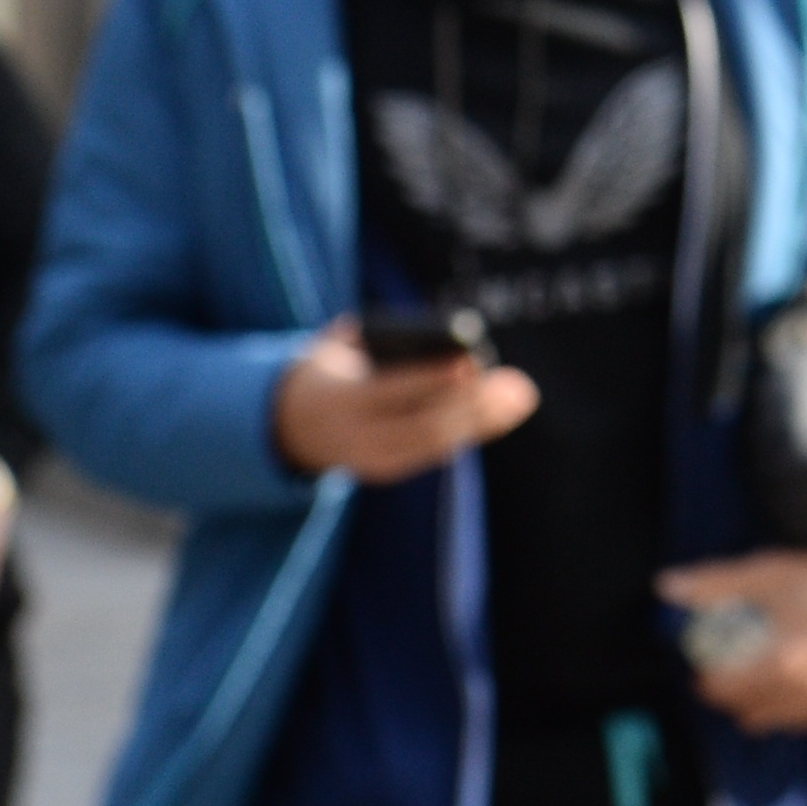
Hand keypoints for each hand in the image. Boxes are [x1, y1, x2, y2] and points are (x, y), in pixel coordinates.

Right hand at [271, 320, 539, 483]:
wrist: (286, 423)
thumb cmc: (328, 368)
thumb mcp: (338, 347)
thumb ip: (380, 339)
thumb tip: (445, 336)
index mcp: (338, 400)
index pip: (392, 392)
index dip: (432, 379)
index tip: (471, 362)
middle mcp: (355, 438)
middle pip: (423, 425)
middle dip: (473, 406)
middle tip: (517, 386)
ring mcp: (371, 459)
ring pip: (434, 443)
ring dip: (483, 421)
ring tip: (520, 397)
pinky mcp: (386, 469)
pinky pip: (432, 451)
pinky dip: (469, 431)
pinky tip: (500, 413)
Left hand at [658, 540, 806, 737]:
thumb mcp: (770, 572)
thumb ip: (715, 584)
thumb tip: (664, 586)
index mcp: (782, 665)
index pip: (724, 694)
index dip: (708, 683)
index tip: (708, 671)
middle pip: (751, 716)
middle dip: (737, 698)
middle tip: (741, 675)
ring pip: (787, 724)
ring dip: (775, 708)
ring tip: (778, 679)